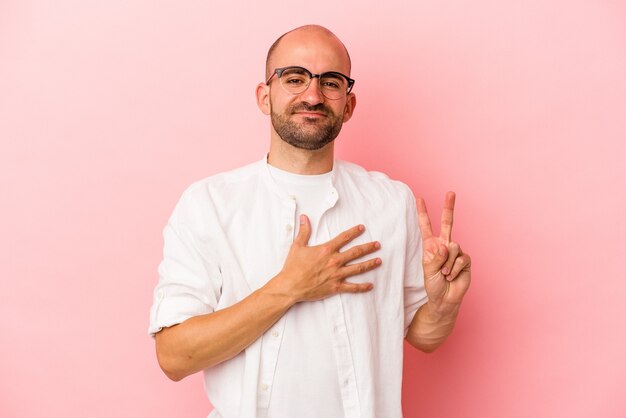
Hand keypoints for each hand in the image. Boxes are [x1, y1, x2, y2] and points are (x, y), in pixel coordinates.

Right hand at [272, 214, 381, 302]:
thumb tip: (305, 217)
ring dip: (370, 264)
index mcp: (326, 250)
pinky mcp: (336, 287)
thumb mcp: (297, 246)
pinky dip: (362, 287)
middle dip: (368, 247)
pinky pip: (352, 287)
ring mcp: (337, 275)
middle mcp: (334, 261)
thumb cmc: (293, 267)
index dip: (354, 232)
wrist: (290, 286)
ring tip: (379, 260)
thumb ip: (304, 231)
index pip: (344, 238)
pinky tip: (370, 285)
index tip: (362, 228)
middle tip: (377, 244)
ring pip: (358, 268)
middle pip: (356, 252)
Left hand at [417, 192, 470, 311]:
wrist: (445, 298)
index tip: (419, 199)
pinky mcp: (466, 260)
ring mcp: (456, 251)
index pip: (426, 226)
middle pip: (448, 223)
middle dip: (449, 207)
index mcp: (431, 245)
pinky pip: (461, 259)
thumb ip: (435, 257)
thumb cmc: (433, 284)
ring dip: (447, 264)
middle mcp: (444, 245)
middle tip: (450, 192)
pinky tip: (452, 276)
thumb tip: (445, 245)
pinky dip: (455, 269)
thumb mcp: (428, 270)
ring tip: (445, 274)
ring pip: (453, 248)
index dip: (423, 213)